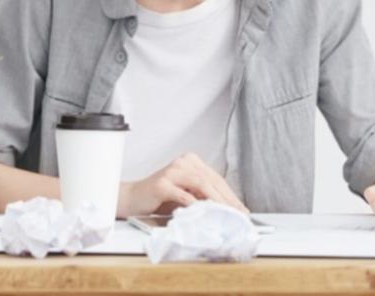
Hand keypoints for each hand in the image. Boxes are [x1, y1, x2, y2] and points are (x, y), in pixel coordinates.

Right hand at [117, 152, 248, 216]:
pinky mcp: (161, 184)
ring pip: (201, 183)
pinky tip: (203, 212)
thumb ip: (203, 196)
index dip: (231, 195)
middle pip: (211, 180)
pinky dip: (194, 204)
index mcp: (191, 162)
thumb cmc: (160, 198)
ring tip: (226, 213)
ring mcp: (172, 171)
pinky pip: (182, 194)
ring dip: (216, 200)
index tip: (241, 209)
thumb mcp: (187, 195)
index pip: (216, 178)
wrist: (133, 198)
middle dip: (227, 199)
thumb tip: (227, 208)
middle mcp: (183, 163)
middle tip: (238, 213)